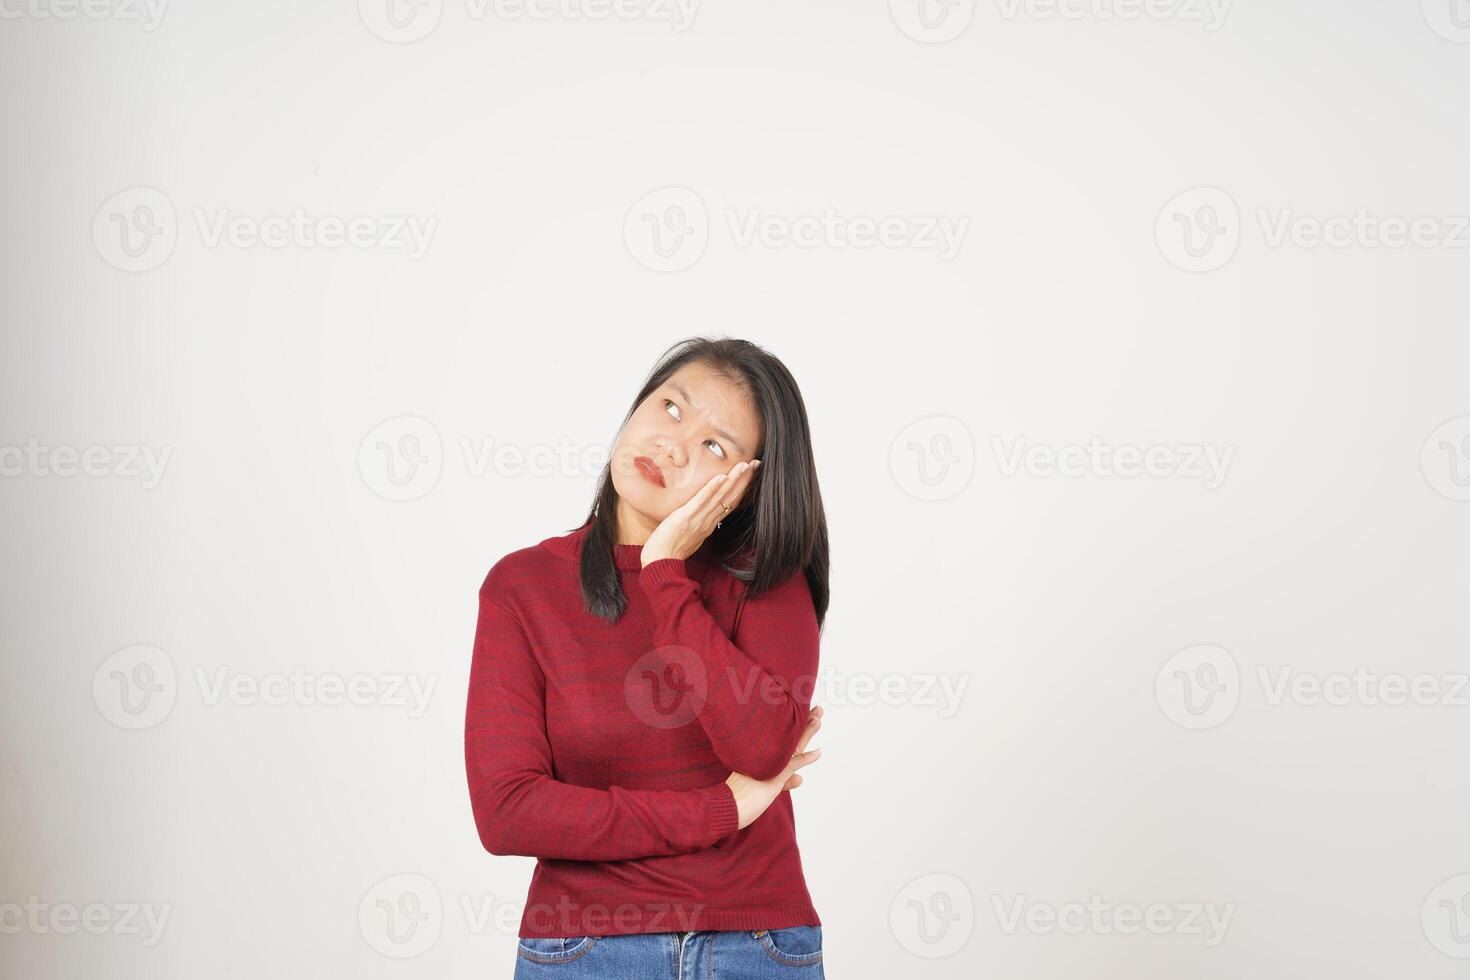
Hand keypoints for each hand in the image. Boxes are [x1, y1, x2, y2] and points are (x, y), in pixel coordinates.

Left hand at [640, 459, 760, 565]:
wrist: (660, 563)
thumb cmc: (669, 551)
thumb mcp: (689, 537)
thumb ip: (697, 525)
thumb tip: (699, 516)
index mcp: (709, 525)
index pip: (730, 503)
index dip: (742, 488)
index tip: (751, 475)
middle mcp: (708, 521)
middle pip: (731, 498)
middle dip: (744, 480)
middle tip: (756, 464)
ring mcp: (699, 519)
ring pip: (720, 497)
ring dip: (734, 480)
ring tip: (744, 466)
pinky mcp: (686, 517)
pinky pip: (701, 501)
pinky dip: (712, 489)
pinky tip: (721, 477)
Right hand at [725, 705, 822, 830]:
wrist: (725, 806)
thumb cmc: (741, 798)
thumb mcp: (767, 787)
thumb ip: (786, 782)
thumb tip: (801, 779)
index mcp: (763, 756)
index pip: (784, 740)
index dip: (797, 728)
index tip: (806, 715)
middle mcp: (766, 757)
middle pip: (790, 736)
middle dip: (805, 721)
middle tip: (818, 708)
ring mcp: (770, 764)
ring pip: (793, 745)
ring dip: (807, 732)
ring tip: (818, 718)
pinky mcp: (774, 776)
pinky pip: (794, 764)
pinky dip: (807, 758)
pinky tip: (819, 752)